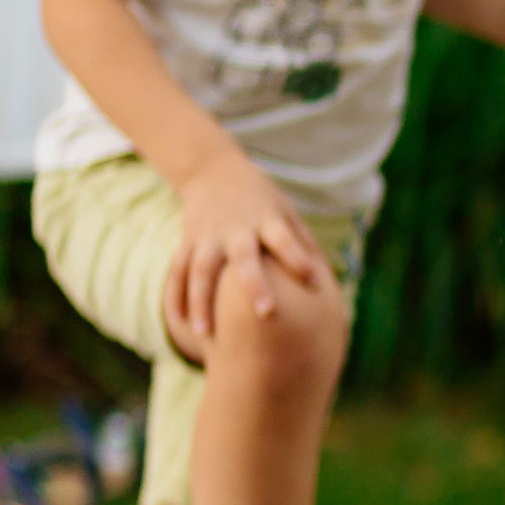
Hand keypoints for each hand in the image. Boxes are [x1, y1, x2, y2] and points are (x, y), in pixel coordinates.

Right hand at [163, 149, 327, 346]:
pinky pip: (178, 270)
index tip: (314, 282)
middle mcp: (236, 228)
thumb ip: (303, 242)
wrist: (212, 170)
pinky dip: (176, 295)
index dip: (298, 259)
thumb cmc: (261, 200)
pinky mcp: (187, 240)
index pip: (284, 239)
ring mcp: (207, 235)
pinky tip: (179, 321)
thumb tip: (327, 283)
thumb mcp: (285, 211)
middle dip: (254, 286)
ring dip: (202, 301)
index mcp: (266, 219)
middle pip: (244, 258)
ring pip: (201, 270)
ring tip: (206, 334)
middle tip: (267, 313)